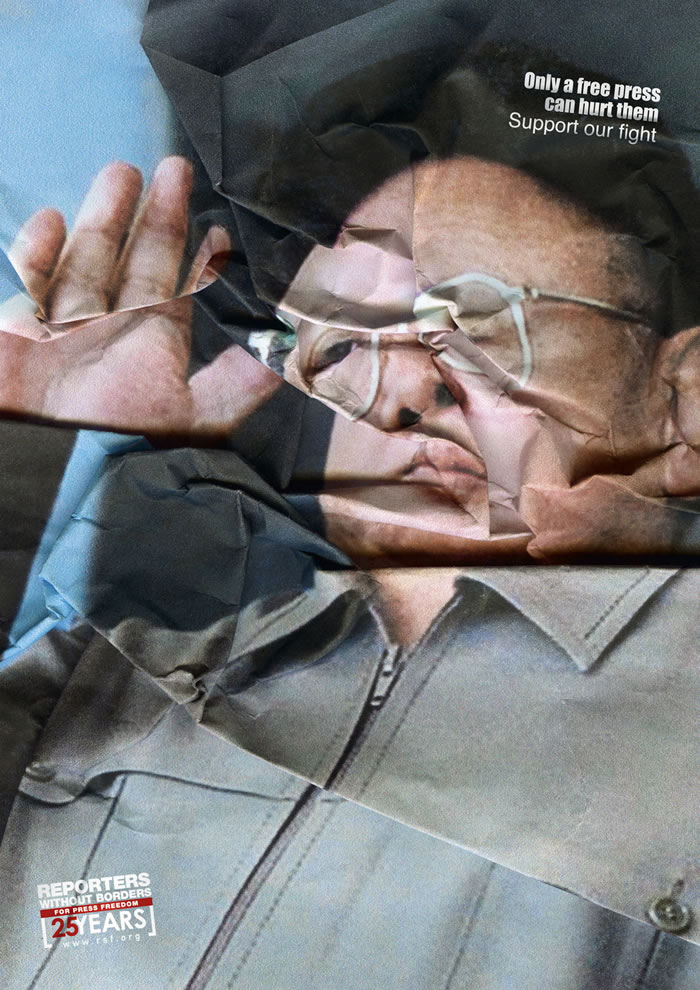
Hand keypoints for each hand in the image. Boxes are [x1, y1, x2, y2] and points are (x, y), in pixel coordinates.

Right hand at [0, 158, 280, 433]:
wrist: (42, 465)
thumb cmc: (121, 437)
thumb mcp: (194, 415)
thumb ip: (240, 383)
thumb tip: (289, 352)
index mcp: (152, 351)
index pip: (179, 295)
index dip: (197, 263)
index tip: (218, 229)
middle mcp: (111, 336)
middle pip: (136, 265)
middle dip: (156, 218)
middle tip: (175, 168)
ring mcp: (62, 330)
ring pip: (87, 261)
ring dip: (104, 217)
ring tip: (123, 170)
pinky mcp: (15, 331)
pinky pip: (27, 281)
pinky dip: (36, 252)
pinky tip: (51, 217)